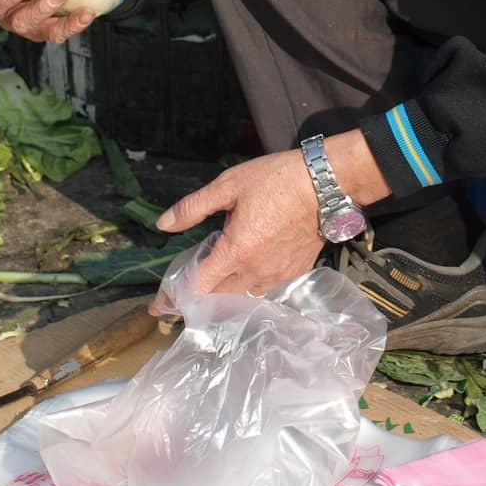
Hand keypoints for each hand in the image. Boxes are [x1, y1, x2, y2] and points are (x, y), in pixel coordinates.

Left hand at [153, 151, 324, 300]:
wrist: (326, 183)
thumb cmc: (277, 180)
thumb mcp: (228, 185)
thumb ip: (193, 208)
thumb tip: (163, 224)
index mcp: (236, 252)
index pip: (198, 287)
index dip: (175, 297)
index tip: (159, 306)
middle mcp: (256, 271)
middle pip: (218, 298)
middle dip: (198, 298)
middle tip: (181, 290)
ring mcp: (277, 275)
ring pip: (242, 296)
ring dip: (224, 292)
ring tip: (213, 277)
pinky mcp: (294, 272)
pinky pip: (264, 288)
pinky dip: (248, 285)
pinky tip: (244, 269)